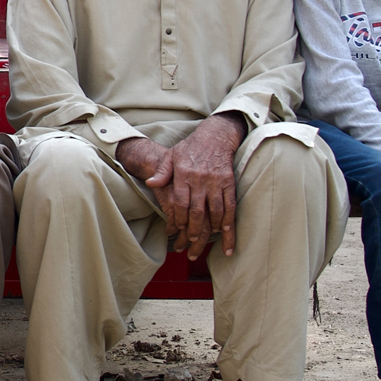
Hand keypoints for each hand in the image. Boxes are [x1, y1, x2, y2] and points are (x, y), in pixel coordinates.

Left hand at [127, 115, 243, 259]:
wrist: (215, 136)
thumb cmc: (190, 148)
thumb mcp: (171, 156)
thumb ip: (161, 172)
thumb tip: (150, 183)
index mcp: (184, 175)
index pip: (181, 202)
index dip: (180, 218)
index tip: (179, 229)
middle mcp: (201, 180)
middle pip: (197, 210)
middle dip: (194, 230)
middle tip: (191, 243)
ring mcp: (217, 182)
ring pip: (215, 210)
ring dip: (211, 228)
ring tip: (205, 240)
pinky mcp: (230, 183)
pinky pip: (230, 205)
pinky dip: (228, 220)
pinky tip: (226, 232)